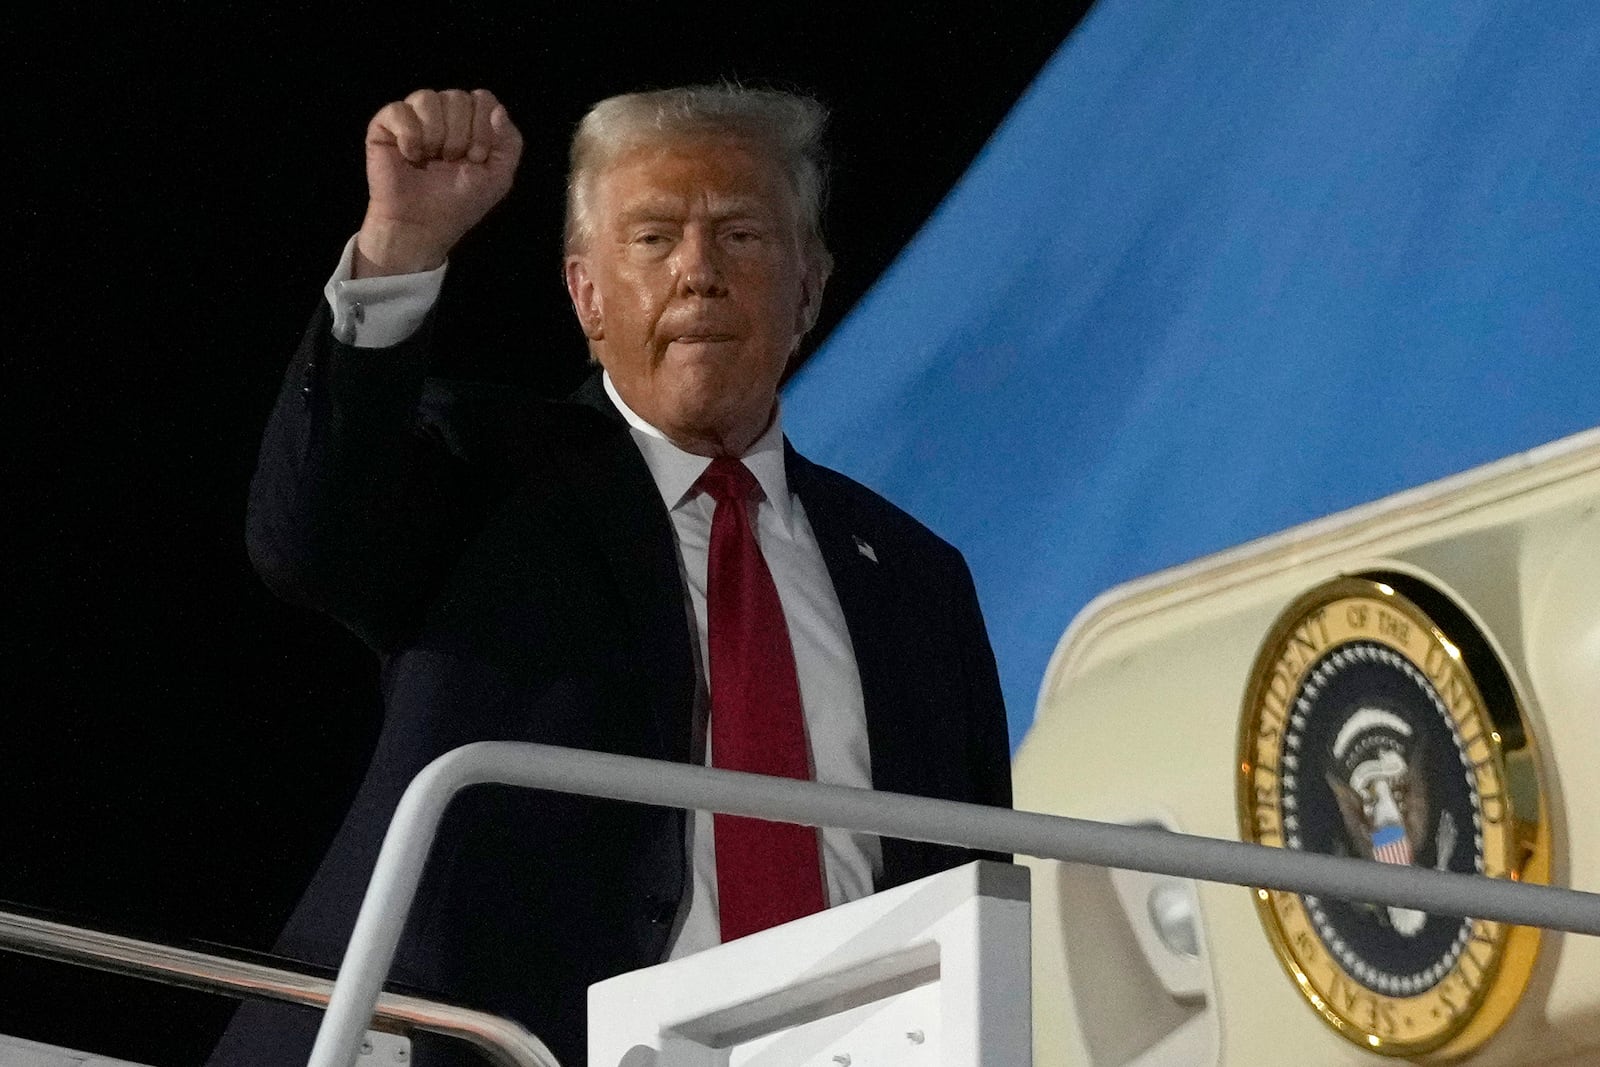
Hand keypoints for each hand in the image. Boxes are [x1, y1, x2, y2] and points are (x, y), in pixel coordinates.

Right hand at [354, 88, 522, 276]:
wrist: (423, 226)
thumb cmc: (459, 203)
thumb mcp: (498, 177)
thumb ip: (509, 142)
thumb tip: (498, 110)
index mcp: (470, 122)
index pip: (483, 99)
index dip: (482, 127)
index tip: (476, 157)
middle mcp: (442, 114)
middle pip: (457, 97)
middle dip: (459, 135)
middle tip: (451, 162)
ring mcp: (413, 117)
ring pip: (428, 98)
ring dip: (435, 135)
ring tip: (431, 159)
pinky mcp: (384, 126)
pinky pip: (399, 110)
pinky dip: (409, 136)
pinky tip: (410, 156)